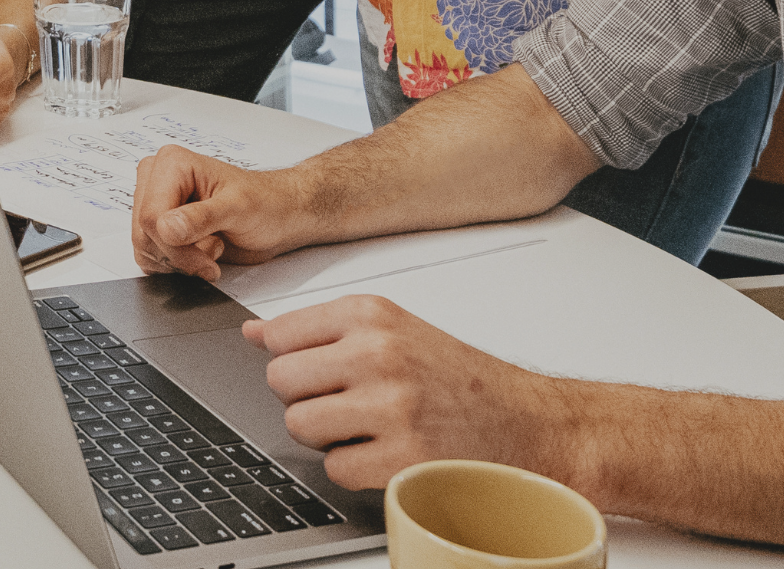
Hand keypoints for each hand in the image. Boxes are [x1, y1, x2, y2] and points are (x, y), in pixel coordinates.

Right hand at [132, 145, 333, 280]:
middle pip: (144, 234)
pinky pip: (150, 257)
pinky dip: (176, 265)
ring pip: (145, 249)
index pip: (151, 216)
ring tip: (211, 246)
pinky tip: (201, 253)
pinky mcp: (160, 227)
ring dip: (180, 261)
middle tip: (213, 251)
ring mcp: (157, 204)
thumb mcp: (239, 208)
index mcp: (171, 164)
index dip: (176, 246)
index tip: (208, 255)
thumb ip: (202, 218)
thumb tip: (167, 228)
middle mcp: (158, 181)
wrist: (279, 217)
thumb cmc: (266, 203)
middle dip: (180, 254)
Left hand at [248, 295, 571, 492]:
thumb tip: (254, 331)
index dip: (293, 360)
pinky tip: (386, 452)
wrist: (529, 421)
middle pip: (281, 381)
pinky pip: (335, 468)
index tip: (318, 369)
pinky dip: (355, 469)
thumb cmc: (460, 379)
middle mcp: (378, 352)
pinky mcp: (401, 455)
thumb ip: (320, 330)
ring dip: (327, 436)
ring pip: (300, 425)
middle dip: (305, 399)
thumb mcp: (393, 330)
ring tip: (368, 427)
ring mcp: (390, 405)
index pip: (280, 334)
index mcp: (372, 314)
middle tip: (345, 402)